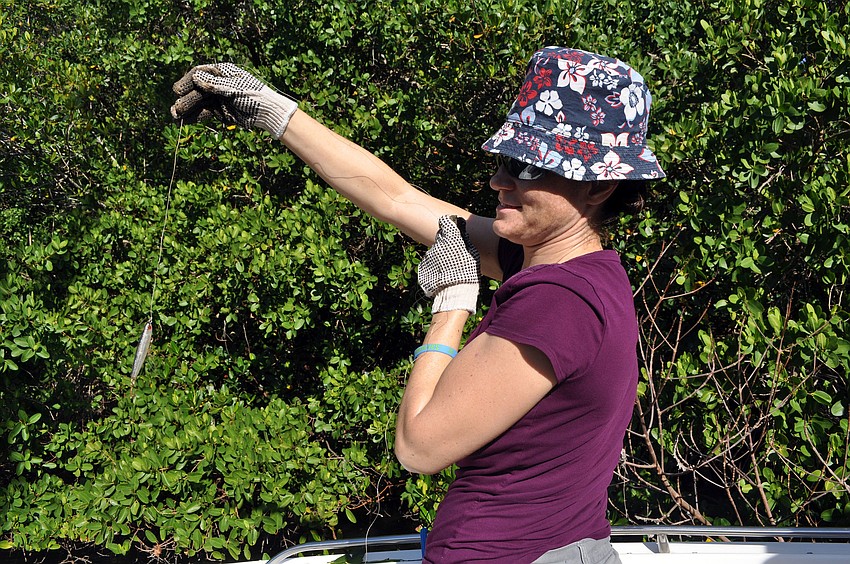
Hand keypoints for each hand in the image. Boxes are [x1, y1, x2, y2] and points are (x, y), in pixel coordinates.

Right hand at [170, 63, 297, 137]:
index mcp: (221, 72)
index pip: (199, 74)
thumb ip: (215, 85)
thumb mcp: (235, 89)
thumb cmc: (254, 95)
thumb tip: (195, 78)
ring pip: (199, 103)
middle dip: (186, 99)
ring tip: (175, 116)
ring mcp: (218, 98)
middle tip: (175, 109)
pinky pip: (205, 113)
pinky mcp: (220, 111)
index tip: (178, 90)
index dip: (187, 82)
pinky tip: (184, 121)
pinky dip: (195, 117)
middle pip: (197, 90)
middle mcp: (217, 84)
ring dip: (187, 109)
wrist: (267, 113)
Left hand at [417, 215, 479, 313]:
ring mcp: (428, 255)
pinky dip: (435, 265)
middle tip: (454, 252)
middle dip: (446, 241)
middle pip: (440, 237)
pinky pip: (430, 261)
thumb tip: (462, 232)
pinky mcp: (423, 265)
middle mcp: (437, 244)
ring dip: (441, 255)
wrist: (453, 292)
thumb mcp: (472, 254)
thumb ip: (465, 240)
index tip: (453, 226)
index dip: (449, 223)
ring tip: (449, 267)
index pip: (445, 222)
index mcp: (450, 239)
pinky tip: (443, 273)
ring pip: (435, 250)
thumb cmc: (467, 273)